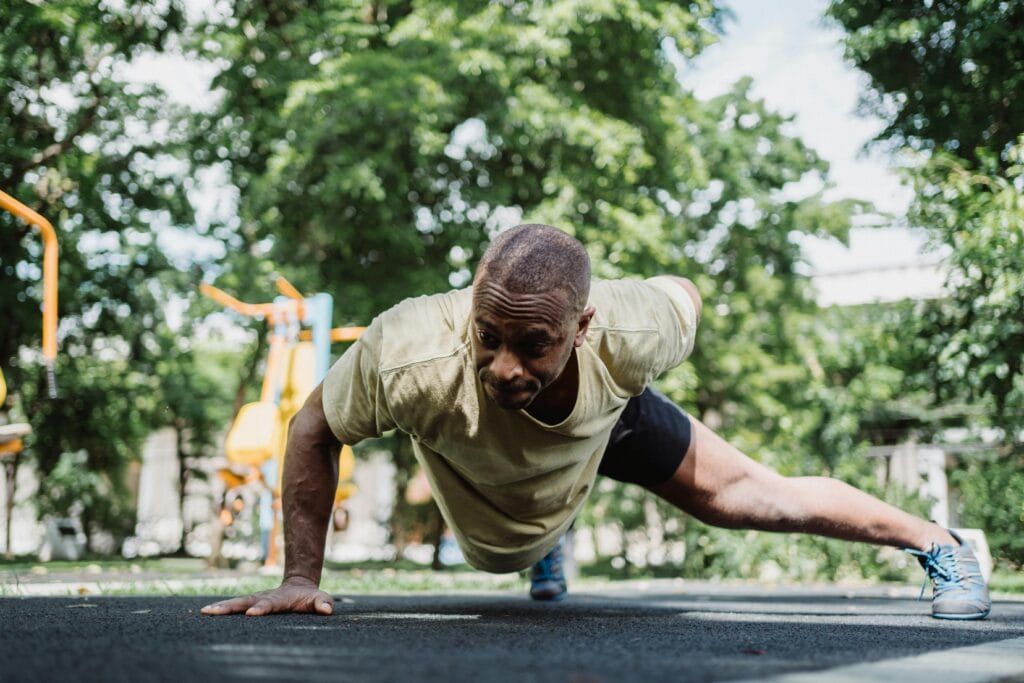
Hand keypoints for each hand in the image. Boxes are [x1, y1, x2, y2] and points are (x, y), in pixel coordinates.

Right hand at [200, 576, 334, 616]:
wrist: (299, 586)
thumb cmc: (310, 598)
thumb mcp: (320, 599)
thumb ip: (323, 603)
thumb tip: (327, 610)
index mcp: (280, 599)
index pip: (269, 605)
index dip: (261, 609)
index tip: (251, 613)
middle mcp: (264, 598)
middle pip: (245, 602)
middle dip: (230, 607)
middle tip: (213, 611)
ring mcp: (255, 599)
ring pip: (236, 603)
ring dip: (220, 608)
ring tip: (204, 612)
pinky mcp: (249, 603)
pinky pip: (233, 607)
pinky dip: (220, 610)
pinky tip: (205, 614)